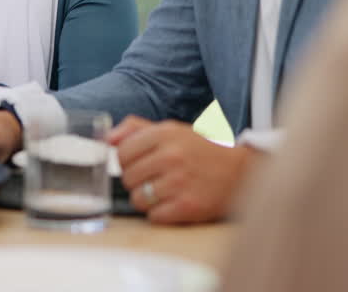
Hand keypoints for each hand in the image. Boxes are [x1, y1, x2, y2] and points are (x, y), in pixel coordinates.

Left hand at [111, 116, 259, 224]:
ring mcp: (179, 182)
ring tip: (165, 192)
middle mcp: (171, 156)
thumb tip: (107, 139)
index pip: (122, 152)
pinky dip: (161, 214)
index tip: (140, 164)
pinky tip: (174, 203)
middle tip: (156, 178)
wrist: (240, 172)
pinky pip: (154, 216)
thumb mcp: (172, 130)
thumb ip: (136, 130)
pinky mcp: (187, 207)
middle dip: (137, 180)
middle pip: (128, 177)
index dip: (127, 161)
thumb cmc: (201, 151)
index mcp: (165, 133)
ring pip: (138, 199)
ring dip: (147, 199)